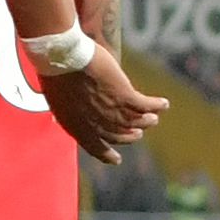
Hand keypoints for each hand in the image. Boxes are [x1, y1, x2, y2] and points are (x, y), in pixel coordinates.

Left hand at [39, 44, 168, 162]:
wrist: (62, 59)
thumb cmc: (55, 73)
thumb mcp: (57, 99)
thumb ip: (68, 109)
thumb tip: (67, 111)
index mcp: (76, 127)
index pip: (94, 147)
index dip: (106, 155)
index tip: (116, 160)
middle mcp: (96, 124)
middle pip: (119, 135)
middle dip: (130, 136)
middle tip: (138, 133)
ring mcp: (111, 111)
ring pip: (136, 122)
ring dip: (146, 121)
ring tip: (152, 118)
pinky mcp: (124, 96)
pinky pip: (146, 106)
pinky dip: (156, 105)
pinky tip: (163, 103)